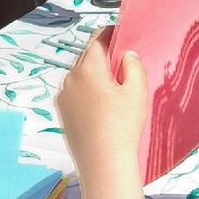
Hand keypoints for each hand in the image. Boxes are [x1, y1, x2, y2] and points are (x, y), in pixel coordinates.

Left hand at [57, 32, 147, 182]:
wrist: (103, 165)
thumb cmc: (122, 127)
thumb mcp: (136, 91)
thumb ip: (133, 65)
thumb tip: (127, 55)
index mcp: (87, 68)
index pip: (97, 39)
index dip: (111, 34)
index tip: (121, 35)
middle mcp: (70, 79)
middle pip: (87, 56)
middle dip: (103, 56)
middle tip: (122, 63)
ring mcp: (63, 97)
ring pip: (80, 76)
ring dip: (95, 75)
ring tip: (114, 88)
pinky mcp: (62, 114)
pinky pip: (76, 93)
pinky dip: (87, 92)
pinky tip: (102, 106)